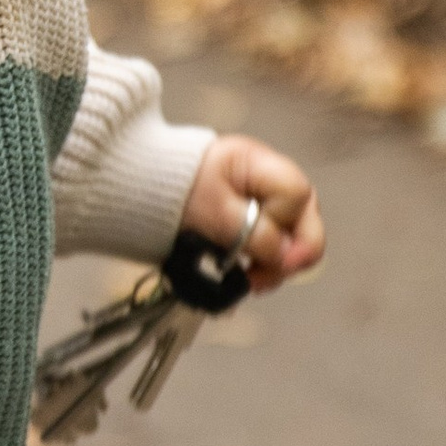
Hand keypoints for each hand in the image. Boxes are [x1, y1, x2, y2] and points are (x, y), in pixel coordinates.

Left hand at [180, 133, 324, 294]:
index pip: (297, 194)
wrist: (139, 188)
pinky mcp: (253, 219)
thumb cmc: (171, 191)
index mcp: (259, 164)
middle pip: (305, 218)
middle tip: (260, 279)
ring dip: (273, 264)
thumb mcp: (212, 211)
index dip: (293, 227)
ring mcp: (264, 200)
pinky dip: (261, 264)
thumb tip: (283, 256)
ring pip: (291, 237)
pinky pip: (271, 244)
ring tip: (246, 281)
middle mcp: (270, 180)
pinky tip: (244, 277)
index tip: (276, 260)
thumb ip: (252, 232)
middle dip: (289, 255)